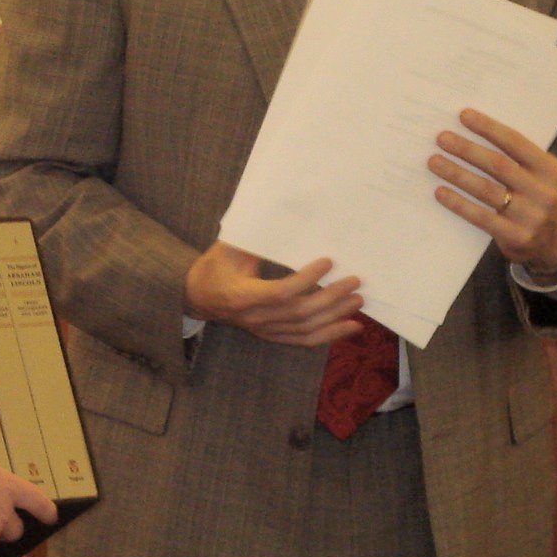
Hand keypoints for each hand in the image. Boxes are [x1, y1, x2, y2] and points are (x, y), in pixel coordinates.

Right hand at [184, 241, 362, 346]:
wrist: (198, 296)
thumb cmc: (215, 267)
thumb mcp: (229, 248)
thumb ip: (255, 239)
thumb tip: (284, 216)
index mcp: (242, 295)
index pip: (280, 292)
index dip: (306, 279)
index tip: (328, 261)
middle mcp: (255, 318)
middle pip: (299, 313)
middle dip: (330, 297)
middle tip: (354, 280)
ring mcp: (265, 330)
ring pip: (306, 329)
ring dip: (335, 316)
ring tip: (357, 300)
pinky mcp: (273, 335)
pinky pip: (304, 340)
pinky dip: (331, 334)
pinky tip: (352, 326)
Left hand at [429, 109, 556, 272]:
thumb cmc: (538, 199)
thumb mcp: (541, 177)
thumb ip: (518, 159)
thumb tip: (473, 134)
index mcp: (551, 169)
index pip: (516, 142)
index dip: (488, 128)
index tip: (464, 116)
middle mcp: (543, 192)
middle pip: (497, 165)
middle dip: (466, 149)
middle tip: (442, 139)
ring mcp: (530, 216)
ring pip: (486, 190)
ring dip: (456, 174)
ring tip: (434, 162)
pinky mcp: (515, 236)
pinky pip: (480, 216)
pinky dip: (458, 203)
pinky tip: (440, 192)